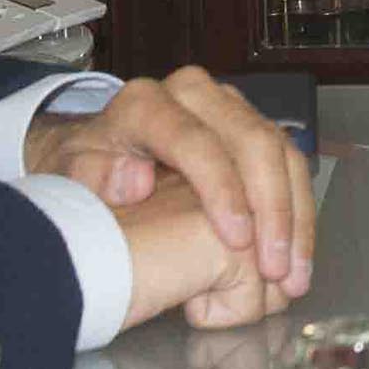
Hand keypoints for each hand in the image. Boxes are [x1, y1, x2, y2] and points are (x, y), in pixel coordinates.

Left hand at [28, 67, 312, 304]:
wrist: (98, 152)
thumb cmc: (86, 171)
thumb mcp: (70, 176)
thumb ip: (91, 176)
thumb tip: (135, 180)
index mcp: (146, 103)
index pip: (196, 140)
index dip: (223, 191)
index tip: (236, 242)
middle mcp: (194, 94)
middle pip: (253, 141)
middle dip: (272, 210)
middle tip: (275, 268)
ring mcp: (228, 107)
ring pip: (282, 152)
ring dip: (295, 217)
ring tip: (293, 273)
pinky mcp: (252, 127)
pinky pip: (288, 165)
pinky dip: (297, 213)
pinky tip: (296, 255)